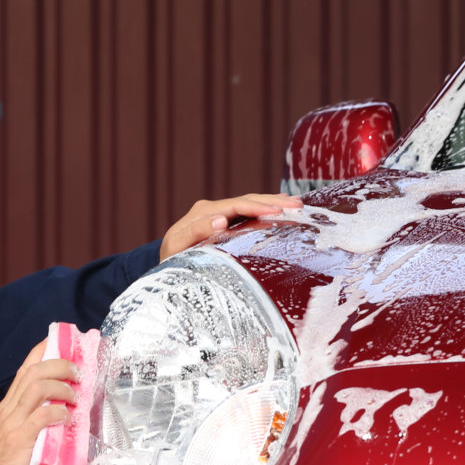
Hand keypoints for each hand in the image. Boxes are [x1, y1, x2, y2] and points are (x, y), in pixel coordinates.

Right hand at [0, 340, 76, 464]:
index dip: (42, 352)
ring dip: (61, 386)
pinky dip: (57, 412)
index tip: (60, 342)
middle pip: (33, 372)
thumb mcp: (13, 438)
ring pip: (37, 387)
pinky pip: (41, 417)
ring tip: (75, 395)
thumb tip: (58, 417)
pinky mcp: (19, 439)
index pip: (24, 370)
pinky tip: (68, 418)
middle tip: (77, 370)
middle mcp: (8, 410)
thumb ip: (29, 424)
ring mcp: (12, 423)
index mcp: (7, 408)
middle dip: (58, 364)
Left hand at [159, 193, 302, 260]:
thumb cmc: (171, 260)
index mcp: (202, 213)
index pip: (235, 205)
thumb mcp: (178, 248)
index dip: (257, 207)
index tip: (277, 212)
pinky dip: (267, 209)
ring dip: (274, 203)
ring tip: (297, 205)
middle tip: (297, 206)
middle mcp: (212, 209)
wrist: (166, 264)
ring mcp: (219, 213)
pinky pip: (249, 212)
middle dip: (273, 202)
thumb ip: (196, 232)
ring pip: (251, 203)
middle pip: (247, 200)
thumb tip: (221, 220)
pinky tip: (283, 208)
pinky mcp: (226, 221)